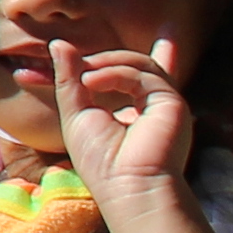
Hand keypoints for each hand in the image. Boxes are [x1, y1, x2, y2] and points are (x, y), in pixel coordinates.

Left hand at [48, 37, 198, 207]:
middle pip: (129, 64)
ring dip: (106, 63)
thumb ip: (70, 79)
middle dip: (98, 59)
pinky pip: (144, 74)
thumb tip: (60, 44)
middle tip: (71, 61)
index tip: (60, 49)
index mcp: (131, 109)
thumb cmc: (99, 159)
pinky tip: (94, 82)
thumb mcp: (75, 113)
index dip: (105, 58)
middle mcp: (151, 104)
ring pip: (138, 63)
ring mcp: (164, 103)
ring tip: (85, 78)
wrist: (126, 187)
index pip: (126, 74)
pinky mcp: (173, 103)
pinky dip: (116, 73)